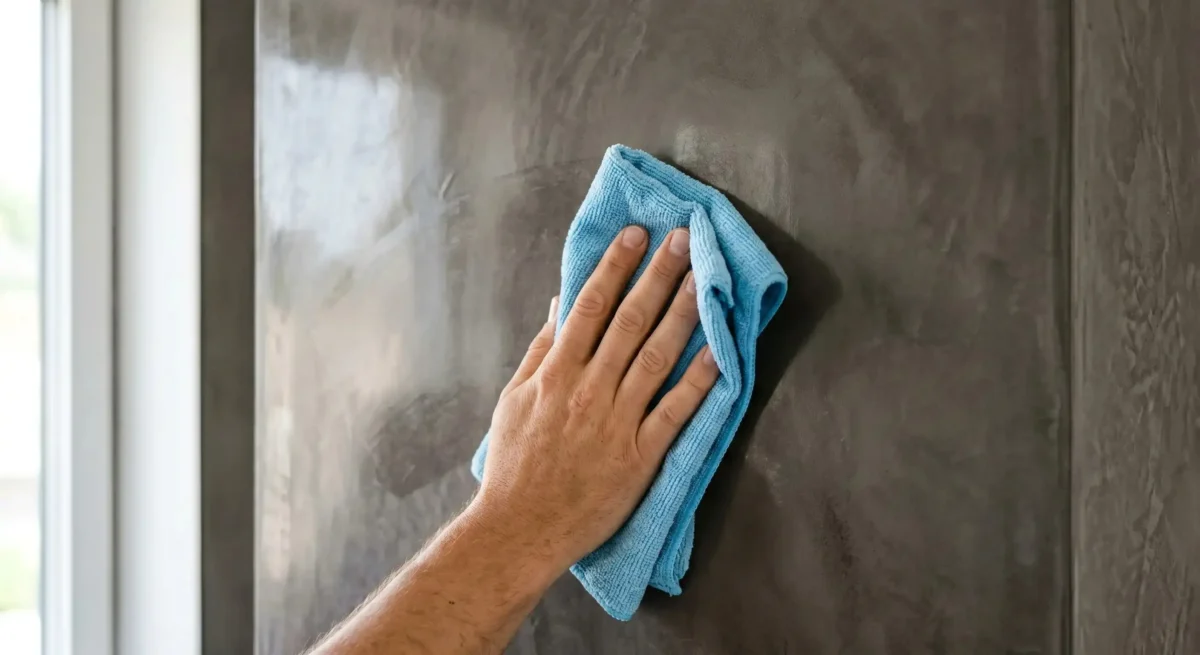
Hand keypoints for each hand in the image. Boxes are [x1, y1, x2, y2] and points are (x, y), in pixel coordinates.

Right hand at [472, 225, 718, 574]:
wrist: (520, 529)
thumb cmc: (513, 466)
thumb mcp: (512, 400)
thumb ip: (539, 351)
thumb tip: (559, 306)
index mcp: (555, 373)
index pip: (590, 306)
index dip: (615, 266)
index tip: (636, 235)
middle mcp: (588, 390)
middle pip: (630, 322)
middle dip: (658, 275)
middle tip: (684, 239)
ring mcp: (616, 422)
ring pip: (656, 357)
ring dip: (683, 314)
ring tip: (705, 279)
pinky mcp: (640, 456)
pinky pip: (675, 412)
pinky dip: (699, 381)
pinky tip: (720, 351)